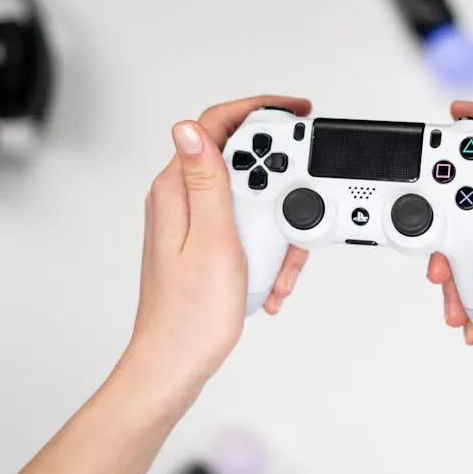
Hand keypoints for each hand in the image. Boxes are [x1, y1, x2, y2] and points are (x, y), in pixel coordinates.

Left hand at [122, 95, 311, 387]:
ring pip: (251, 201)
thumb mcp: (211, 240)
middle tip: (295, 211)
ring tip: (279, 265)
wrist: (176, 363)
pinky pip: (248, 229)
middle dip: (279, 188)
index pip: (215, 126)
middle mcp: (182, 200)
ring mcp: (194, 222)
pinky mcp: (207, 244)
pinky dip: (267, 249)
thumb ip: (207, 180)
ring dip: (277, 229)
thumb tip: (190, 127)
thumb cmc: (189, 316)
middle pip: (243, 164)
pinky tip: (270, 279)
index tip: (296, 112)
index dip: (259, 110)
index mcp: (178, 190)